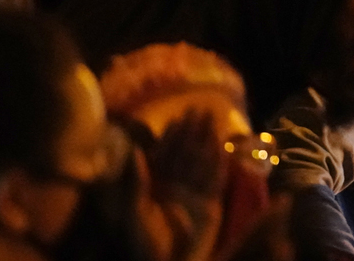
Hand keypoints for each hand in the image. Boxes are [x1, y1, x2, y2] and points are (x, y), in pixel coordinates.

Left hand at [138, 110, 226, 260]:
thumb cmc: (141, 245)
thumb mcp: (131, 214)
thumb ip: (135, 183)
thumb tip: (135, 151)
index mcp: (155, 187)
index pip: (165, 156)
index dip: (172, 136)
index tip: (178, 117)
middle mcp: (175, 187)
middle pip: (186, 154)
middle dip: (193, 132)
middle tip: (201, 108)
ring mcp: (194, 197)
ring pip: (202, 163)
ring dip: (208, 142)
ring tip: (214, 121)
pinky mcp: (210, 208)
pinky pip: (216, 181)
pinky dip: (220, 165)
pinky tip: (222, 148)